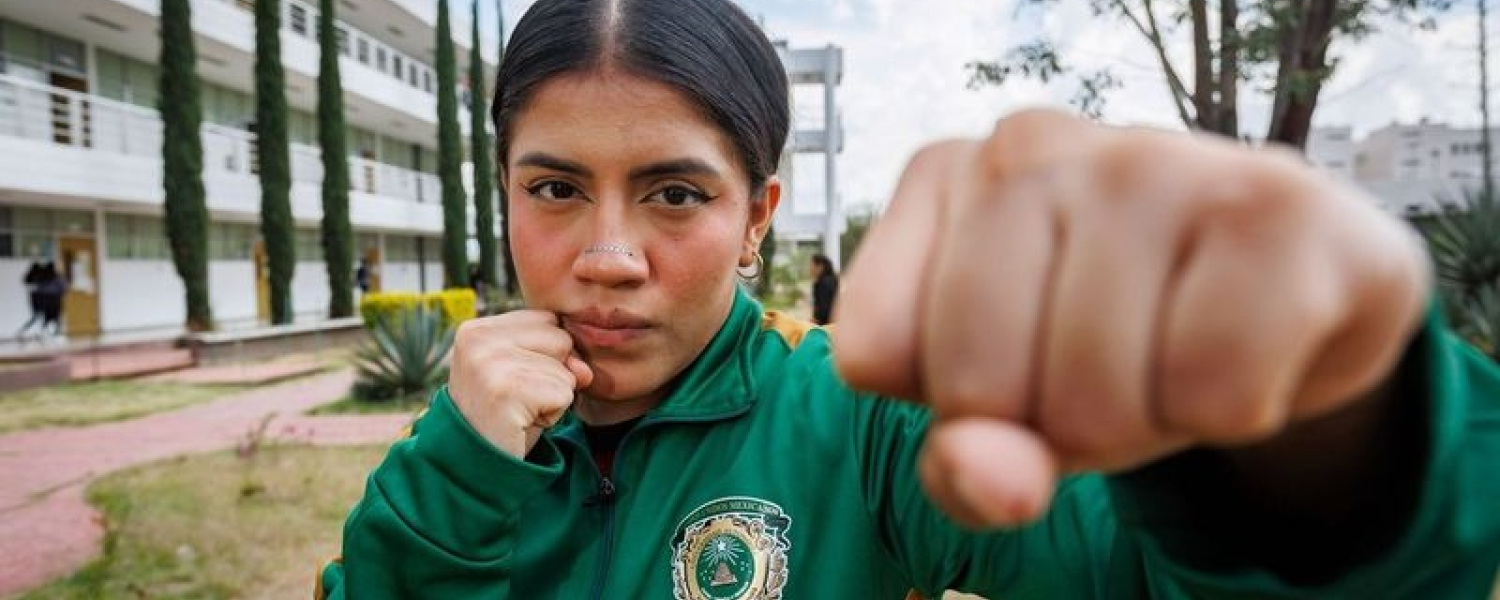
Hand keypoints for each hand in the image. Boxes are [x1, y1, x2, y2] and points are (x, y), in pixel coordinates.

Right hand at [448, 310, 593, 457]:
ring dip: (553, 397)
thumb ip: (560, 355)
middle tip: (519, 399)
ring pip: (566, 369)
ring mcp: (489, 364)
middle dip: (553, 374)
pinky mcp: (506, 390)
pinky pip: (564, 393)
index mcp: (477, 329)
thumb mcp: (529, 373)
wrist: (476, 467)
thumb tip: (585, 371)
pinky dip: (553, 415)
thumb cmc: (505, 416)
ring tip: (519, 412)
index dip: (547, 356)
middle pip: (560, 339)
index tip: (516, 382)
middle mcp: (478, 339)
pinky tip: (523, 423)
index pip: (548, 320)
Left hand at [833, 109, 1428, 527]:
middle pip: (979, 390)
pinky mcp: (1276, 205)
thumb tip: (989, 478)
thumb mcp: (1010, 411)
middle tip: (1112, 368)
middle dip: (1051, 427)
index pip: (872, 353)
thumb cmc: (1117, 340)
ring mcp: (1151, 159)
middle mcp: (1028, 146)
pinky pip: (1213, 394)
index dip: (952, 408)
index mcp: (942, 176)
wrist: (1295, 289)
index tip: (1012, 363)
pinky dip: (1238, 412)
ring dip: (1151, 423)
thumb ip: (961, 464)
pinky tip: (1253, 342)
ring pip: (1096, 404)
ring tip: (1182, 349)